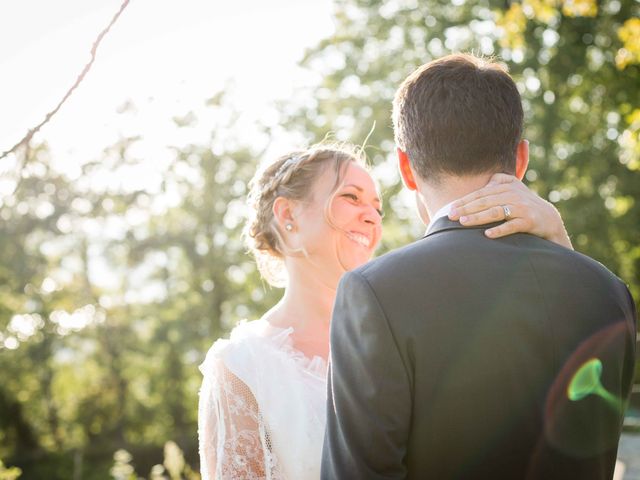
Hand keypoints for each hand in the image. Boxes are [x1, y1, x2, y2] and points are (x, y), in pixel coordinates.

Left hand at [448, 173, 572, 248]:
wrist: (549, 219)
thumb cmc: (524, 204)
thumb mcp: (513, 188)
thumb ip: (498, 181)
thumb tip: (484, 181)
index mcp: (506, 186)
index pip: (481, 193)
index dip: (465, 200)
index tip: (450, 208)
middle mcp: (513, 195)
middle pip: (485, 202)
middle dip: (466, 209)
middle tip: (451, 216)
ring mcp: (522, 208)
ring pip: (496, 212)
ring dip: (478, 218)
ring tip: (463, 223)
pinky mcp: (529, 221)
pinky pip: (512, 226)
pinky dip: (500, 230)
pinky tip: (487, 235)